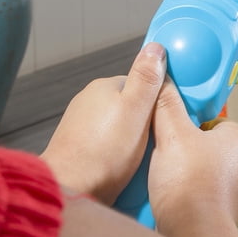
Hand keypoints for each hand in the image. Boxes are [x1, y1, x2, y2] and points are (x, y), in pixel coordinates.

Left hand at [41, 42, 166, 203]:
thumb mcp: (136, 111)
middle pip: (130, 107)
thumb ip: (147, 79)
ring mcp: (81, 125)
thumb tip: (156, 48)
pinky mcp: (78, 147)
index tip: (167, 119)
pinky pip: (107, 145)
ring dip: (131, 141)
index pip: (141, 85)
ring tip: (140, 159)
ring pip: (118, 127)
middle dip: (144, 123)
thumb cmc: (104, 153)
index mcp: (104, 87)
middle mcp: (89, 102)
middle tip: (156, 142)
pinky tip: (123, 168)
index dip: (157, 102)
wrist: (70, 189)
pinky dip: (117, 154)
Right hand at [147, 79, 237, 233]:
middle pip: (210, 147)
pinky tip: (174, 199)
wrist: (195, 234)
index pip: (214, 122)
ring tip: (168, 180)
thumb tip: (164, 81)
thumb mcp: (170, 133)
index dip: (190, 126)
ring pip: (209, 172)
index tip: (172, 132)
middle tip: (167, 158)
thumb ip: (167, 104)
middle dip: (188, 152)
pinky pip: (208, 195)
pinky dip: (192, 196)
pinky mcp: (231, 211)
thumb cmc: (189, 187)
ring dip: (189, 175)